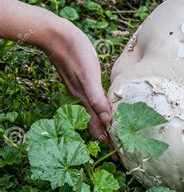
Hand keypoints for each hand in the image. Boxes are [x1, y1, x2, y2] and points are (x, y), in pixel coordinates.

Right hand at [42, 18, 111, 139]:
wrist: (55, 35)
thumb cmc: (74, 52)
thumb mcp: (88, 75)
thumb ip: (96, 97)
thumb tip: (107, 118)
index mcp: (86, 99)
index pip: (99, 127)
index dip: (108, 141)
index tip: (117, 157)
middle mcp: (83, 98)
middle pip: (97, 123)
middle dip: (107, 137)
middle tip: (119, 150)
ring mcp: (81, 90)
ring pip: (95, 113)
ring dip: (105, 124)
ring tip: (115, 133)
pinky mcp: (81, 81)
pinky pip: (94, 101)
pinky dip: (102, 109)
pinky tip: (106, 107)